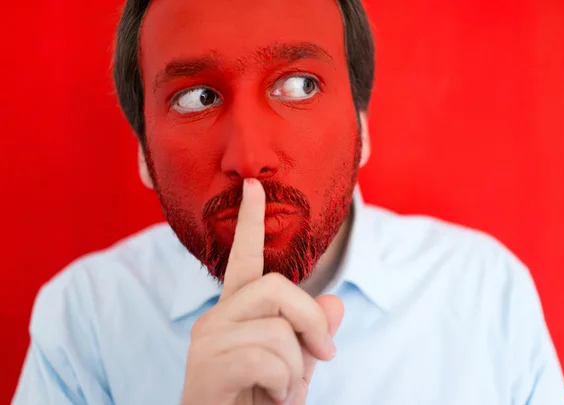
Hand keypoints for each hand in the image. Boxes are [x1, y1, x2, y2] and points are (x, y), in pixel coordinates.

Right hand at [180, 178, 344, 404]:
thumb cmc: (258, 403)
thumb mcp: (295, 369)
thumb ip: (311, 335)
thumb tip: (335, 302)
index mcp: (236, 312)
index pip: (243, 260)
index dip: (249, 222)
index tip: (253, 186)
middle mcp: (216, 317)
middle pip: (277, 288)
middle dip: (311, 322)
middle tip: (324, 355)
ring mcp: (207, 341)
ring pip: (277, 330)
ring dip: (295, 371)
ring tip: (280, 392)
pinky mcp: (205, 368)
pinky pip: (265, 359)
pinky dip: (283, 385)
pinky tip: (270, 400)